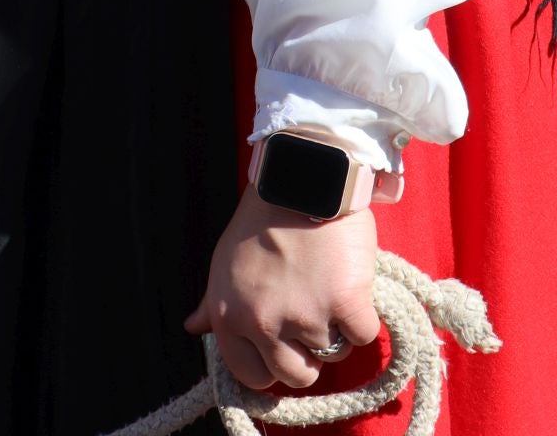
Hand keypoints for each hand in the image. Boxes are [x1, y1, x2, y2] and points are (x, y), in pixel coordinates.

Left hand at [185, 189, 380, 390]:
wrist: (300, 180)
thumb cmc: (261, 221)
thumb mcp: (224, 262)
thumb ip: (213, 304)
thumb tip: (194, 327)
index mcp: (228, 316)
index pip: (250, 375)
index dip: (270, 364)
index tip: (283, 347)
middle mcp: (263, 322)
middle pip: (296, 376)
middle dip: (308, 355)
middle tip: (311, 318)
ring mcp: (305, 315)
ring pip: (333, 354)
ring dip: (335, 330)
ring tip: (326, 289)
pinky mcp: (345, 303)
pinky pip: (362, 335)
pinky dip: (362, 315)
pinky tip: (349, 285)